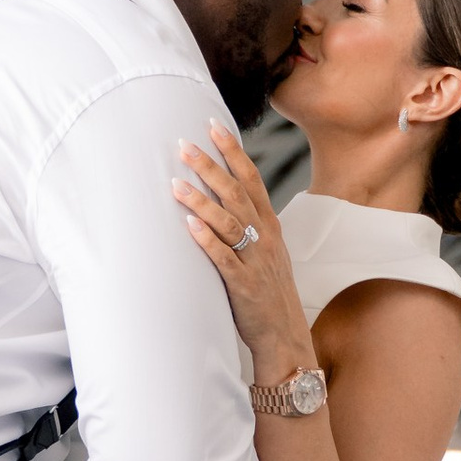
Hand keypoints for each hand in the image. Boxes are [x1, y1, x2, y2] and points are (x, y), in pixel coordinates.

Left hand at [174, 130, 314, 385]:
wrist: (284, 335)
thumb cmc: (268, 291)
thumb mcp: (266, 251)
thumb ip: (249, 224)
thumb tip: (222, 196)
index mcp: (270, 226)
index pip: (251, 178)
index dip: (232, 151)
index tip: (213, 125)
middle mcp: (265, 238)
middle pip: (236, 193)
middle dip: (210, 167)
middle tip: (184, 145)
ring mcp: (255, 261)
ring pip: (228, 223)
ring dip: (202, 201)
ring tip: (176, 184)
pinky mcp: (243, 285)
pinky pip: (224, 258)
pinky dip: (207, 240)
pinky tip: (189, 225)